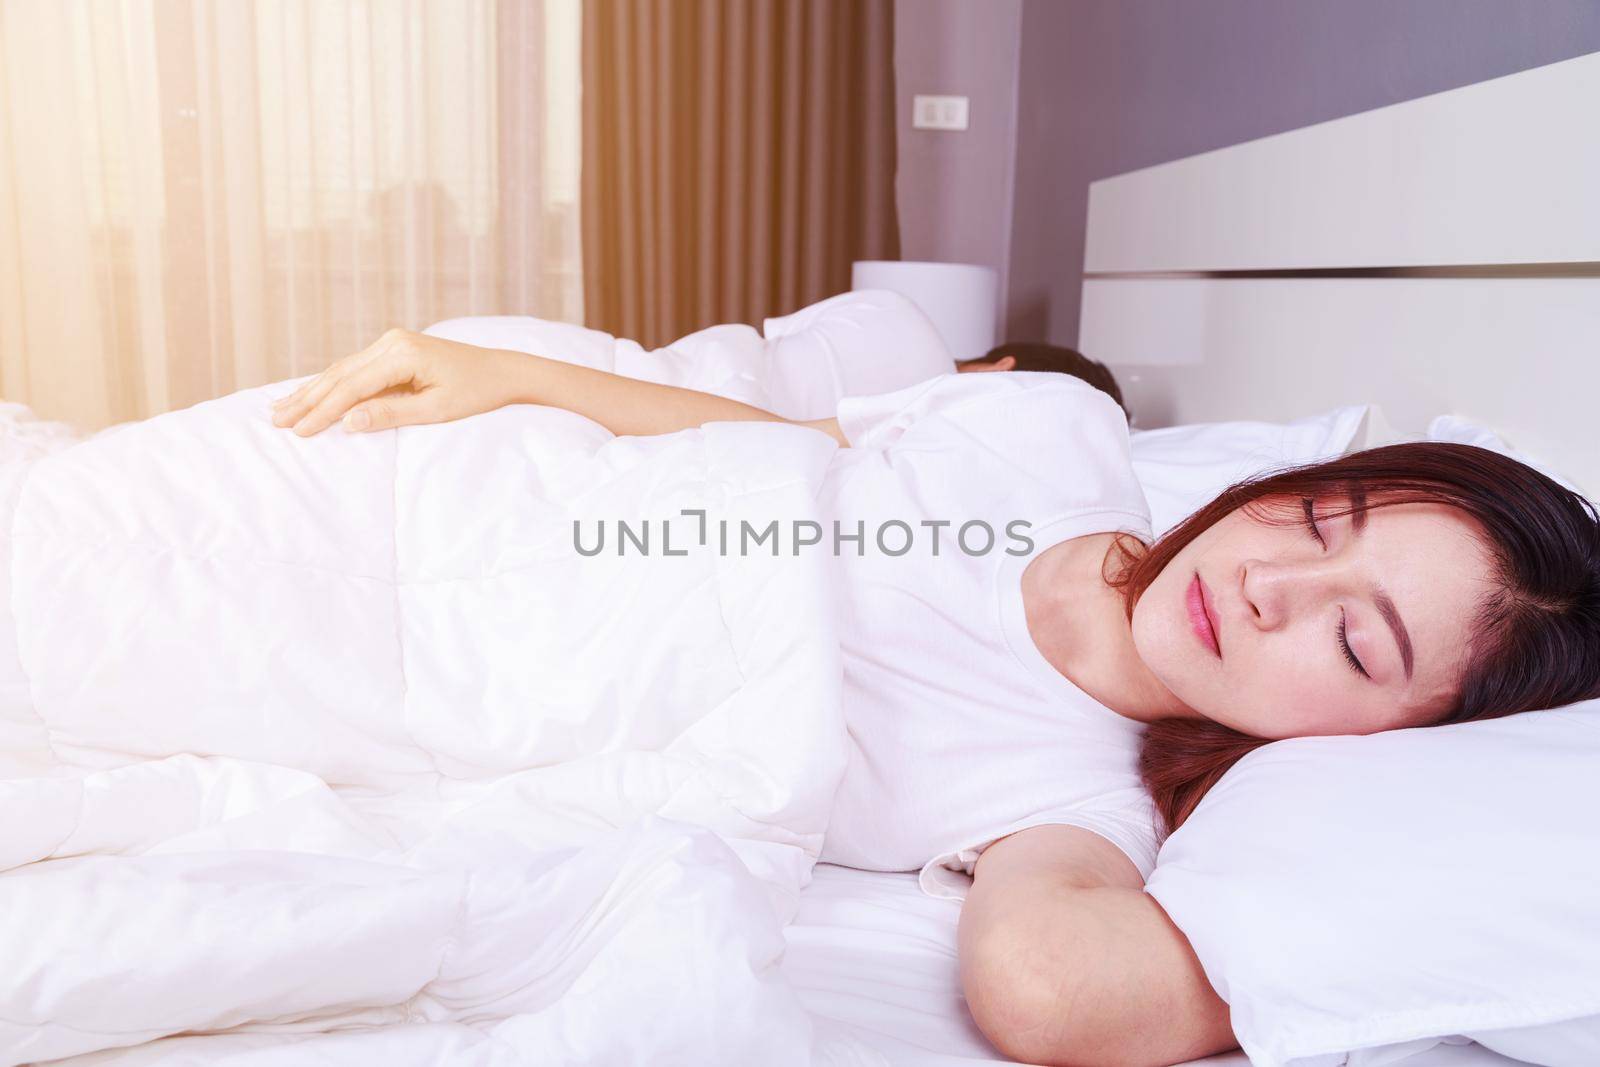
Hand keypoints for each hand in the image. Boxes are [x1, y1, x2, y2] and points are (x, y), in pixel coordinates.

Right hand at [270, 328, 527, 435]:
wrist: (500, 371)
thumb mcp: (436, 410)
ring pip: (341, 369)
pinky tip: (309, 393)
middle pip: (339, 375)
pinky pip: (354, 368)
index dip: (323, 411)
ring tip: (280, 409)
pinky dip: (330, 383)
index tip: (299, 432)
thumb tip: (348, 422)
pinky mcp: (392, 349)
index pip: (352, 387)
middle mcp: (391, 342)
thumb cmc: (475, 393)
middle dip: (307, 399)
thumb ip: (391, 414)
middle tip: (276, 421)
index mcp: (402, 354)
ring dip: (312, 390)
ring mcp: (390, 343)